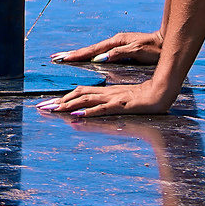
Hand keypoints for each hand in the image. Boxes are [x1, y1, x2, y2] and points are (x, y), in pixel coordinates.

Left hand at [38, 79, 178, 117]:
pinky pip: (102, 108)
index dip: (62, 97)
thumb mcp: (125, 102)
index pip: (80, 92)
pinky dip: (88, 111)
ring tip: (52, 110)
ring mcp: (114, 98)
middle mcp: (107, 93)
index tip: (47, 104)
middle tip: (40, 108)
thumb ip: (110, 104)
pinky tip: (77, 114)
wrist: (164, 91)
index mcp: (107, 91)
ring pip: (86, 99)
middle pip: (78, 94)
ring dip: (67, 104)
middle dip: (58, 102)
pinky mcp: (122, 105)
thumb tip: (93, 110)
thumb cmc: (147, 97)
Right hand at [51, 30, 161, 66]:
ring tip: (67, 58)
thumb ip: (119, 53)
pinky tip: (87, 58)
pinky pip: (101, 52)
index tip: (63, 58)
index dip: (77, 55)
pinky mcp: (122, 49)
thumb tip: (100, 58)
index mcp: (117, 42)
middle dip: (73, 54)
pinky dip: (91, 55)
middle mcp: (115, 42)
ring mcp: (118, 45)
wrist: (168, 43)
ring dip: (80, 54)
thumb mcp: (138, 50)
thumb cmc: (156, 49)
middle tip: (57, 58)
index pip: (93, 50)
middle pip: (90, 49)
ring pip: (94, 50)